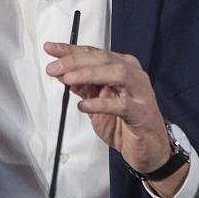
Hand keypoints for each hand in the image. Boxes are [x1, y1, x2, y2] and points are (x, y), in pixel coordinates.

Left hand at [43, 43, 188, 197]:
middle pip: (104, 59)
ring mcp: (140, 92)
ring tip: (69, 79)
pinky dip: (101, 103)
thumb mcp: (96, 100)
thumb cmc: (123, 122)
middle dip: (76, 61)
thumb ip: (81, 85)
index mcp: (122, 67)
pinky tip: (84, 106)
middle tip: (54, 67)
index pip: (94, 53)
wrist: (148, 148)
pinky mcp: (141, 113)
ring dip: (90, 74)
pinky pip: (122, 104)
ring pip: (118, 73)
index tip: (50, 49)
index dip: (71, 50)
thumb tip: (59, 72)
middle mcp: (133, 74)